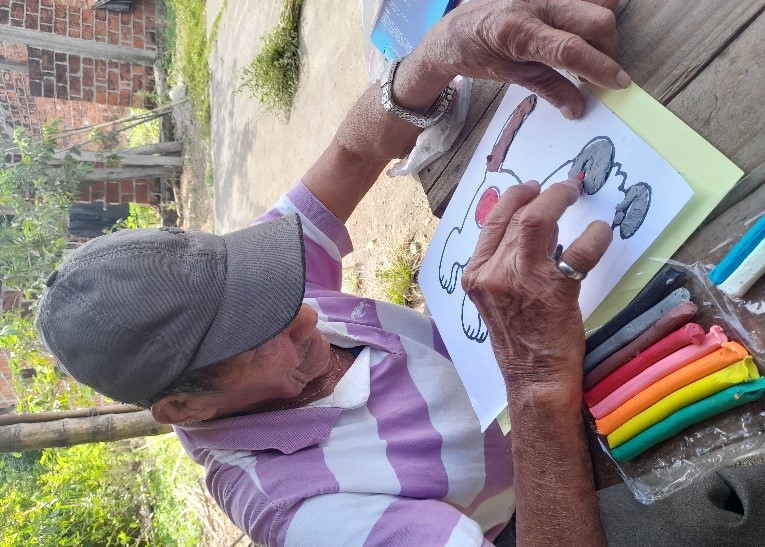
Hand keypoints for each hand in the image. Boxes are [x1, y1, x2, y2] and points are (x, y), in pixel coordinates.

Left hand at [420, 0, 627, 118]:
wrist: (452, 31)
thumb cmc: (476, 55)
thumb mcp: (511, 77)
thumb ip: (549, 89)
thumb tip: (578, 108)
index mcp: (519, 32)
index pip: (571, 50)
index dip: (601, 68)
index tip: (619, 83)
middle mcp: (533, 3)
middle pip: (596, 19)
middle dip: (608, 48)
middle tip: (602, 69)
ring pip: (596, 1)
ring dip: (601, 28)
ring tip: (589, 49)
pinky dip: (589, 11)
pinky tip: (579, 29)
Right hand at [461, 179, 611, 387]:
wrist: (534, 378)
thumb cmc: (520, 338)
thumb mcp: (499, 296)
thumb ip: (509, 262)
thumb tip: (537, 227)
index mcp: (476, 274)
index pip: (491, 221)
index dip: (514, 198)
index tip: (533, 188)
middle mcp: (492, 273)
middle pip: (514, 215)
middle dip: (541, 193)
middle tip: (565, 186)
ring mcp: (521, 281)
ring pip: (537, 221)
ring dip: (560, 200)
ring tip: (575, 193)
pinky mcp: (554, 291)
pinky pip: (578, 251)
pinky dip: (594, 235)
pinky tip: (600, 231)